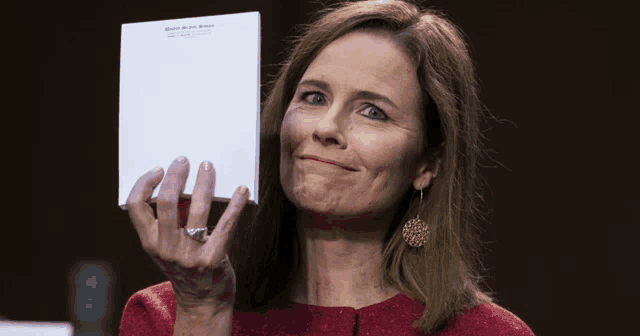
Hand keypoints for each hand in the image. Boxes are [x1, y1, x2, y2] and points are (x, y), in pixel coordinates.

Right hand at [126, 156, 248, 313]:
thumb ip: (167, 223)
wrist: (203, 302)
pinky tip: (242, 190)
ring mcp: (189, 255)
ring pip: (196, 210)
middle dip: (176, 176)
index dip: (145, 183)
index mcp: (150, 242)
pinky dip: (235, 205)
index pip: (136, 206)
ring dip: (204, 183)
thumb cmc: (186, 267)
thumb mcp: (167, 248)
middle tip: (185, 160)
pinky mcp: (213, 259)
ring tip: (208, 167)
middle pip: (166, 203)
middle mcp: (166, 249)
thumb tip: (178, 182)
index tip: (159, 169)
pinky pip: (225, 225)